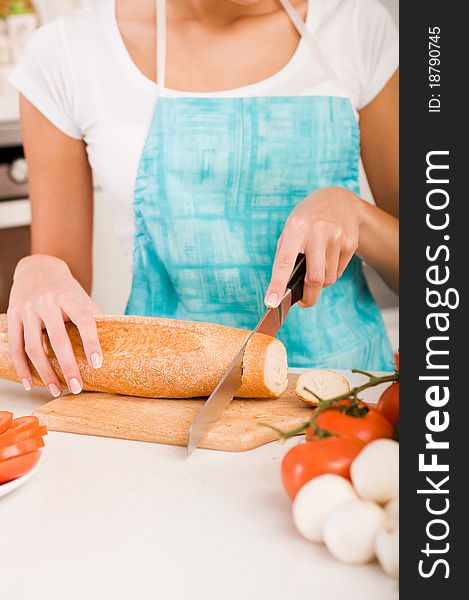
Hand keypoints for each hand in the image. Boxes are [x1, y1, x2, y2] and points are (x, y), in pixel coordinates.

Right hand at [7, 254, 101, 396]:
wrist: (37, 268)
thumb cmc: (65, 289)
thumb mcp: (82, 297)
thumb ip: (94, 318)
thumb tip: (116, 343)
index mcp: (68, 297)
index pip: (84, 320)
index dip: (92, 342)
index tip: (97, 363)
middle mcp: (46, 302)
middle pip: (57, 338)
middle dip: (67, 366)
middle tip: (76, 387)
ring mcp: (27, 310)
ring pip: (33, 347)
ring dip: (44, 372)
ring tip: (56, 390)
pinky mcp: (13, 316)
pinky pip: (15, 347)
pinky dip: (22, 368)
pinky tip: (32, 383)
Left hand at [264, 187, 364, 307]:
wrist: (339, 200)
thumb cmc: (307, 218)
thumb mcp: (290, 229)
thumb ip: (285, 255)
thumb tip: (283, 288)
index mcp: (296, 228)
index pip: (284, 262)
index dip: (277, 285)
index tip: (272, 302)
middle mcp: (317, 232)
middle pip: (314, 279)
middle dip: (309, 297)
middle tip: (304, 303)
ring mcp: (336, 237)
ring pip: (328, 278)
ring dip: (320, 282)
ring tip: (316, 266)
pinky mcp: (350, 243)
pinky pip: (338, 271)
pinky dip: (331, 272)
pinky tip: (329, 256)